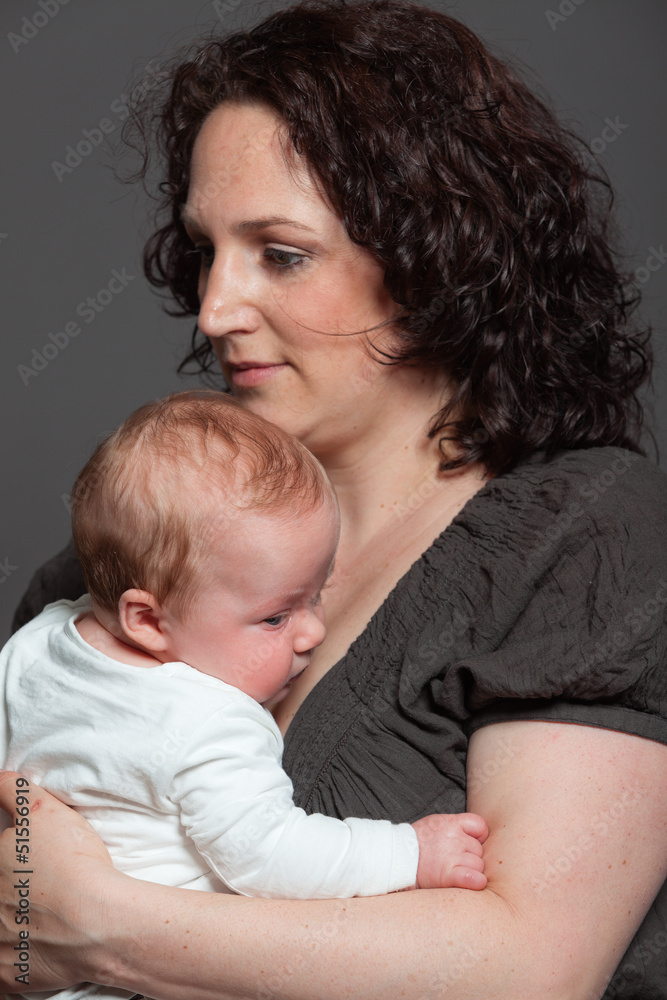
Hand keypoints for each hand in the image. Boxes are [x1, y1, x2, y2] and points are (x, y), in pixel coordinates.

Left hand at [0, 771, 118, 991]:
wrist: (96, 921)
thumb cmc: (71, 864)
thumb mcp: (41, 810)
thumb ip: (12, 791)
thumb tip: (0, 780)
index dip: (10, 855)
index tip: (27, 858)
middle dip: (11, 884)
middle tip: (38, 881)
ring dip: (10, 918)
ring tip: (38, 911)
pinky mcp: (7, 975)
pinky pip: (4, 967)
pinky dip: (16, 956)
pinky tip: (35, 942)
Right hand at [411, 812, 487, 889]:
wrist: (397, 857)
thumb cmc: (416, 842)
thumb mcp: (435, 824)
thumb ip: (454, 826)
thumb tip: (472, 835)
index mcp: (451, 823)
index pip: (480, 826)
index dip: (479, 836)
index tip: (471, 843)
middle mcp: (454, 838)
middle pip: (479, 850)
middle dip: (470, 856)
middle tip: (454, 861)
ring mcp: (452, 857)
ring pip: (478, 865)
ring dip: (471, 870)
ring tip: (454, 871)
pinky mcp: (448, 875)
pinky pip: (474, 879)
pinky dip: (477, 882)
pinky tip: (473, 882)